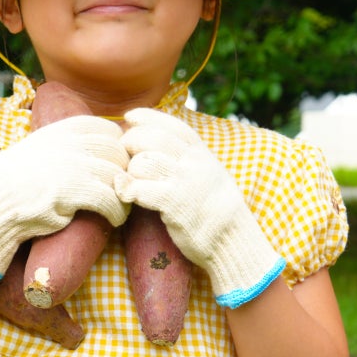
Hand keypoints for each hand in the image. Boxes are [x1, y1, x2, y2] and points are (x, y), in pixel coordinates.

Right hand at [0, 114, 130, 278]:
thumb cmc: (19, 182)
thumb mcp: (43, 148)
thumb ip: (71, 143)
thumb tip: (107, 142)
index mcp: (63, 128)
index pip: (108, 130)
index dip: (119, 149)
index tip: (119, 167)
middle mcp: (69, 142)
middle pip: (118, 153)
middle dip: (126, 172)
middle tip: (125, 190)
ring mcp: (70, 165)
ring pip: (117, 176)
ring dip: (125, 195)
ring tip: (122, 207)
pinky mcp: (71, 191)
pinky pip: (109, 199)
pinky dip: (117, 211)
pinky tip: (115, 220)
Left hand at [117, 108, 284, 307]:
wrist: (233, 240)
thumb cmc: (217, 210)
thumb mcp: (211, 174)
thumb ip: (190, 158)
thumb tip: (166, 145)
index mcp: (202, 153)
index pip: (172, 125)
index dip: (148, 117)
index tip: (130, 117)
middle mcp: (193, 163)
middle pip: (153, 138)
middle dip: (131, 141)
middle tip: (123, 152)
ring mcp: (184, 182)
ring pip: (143, 162)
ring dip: (129, 170)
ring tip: (129, 179)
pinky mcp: (174, 203)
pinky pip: (140, 189)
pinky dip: (127, 189)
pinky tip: (125, 194)